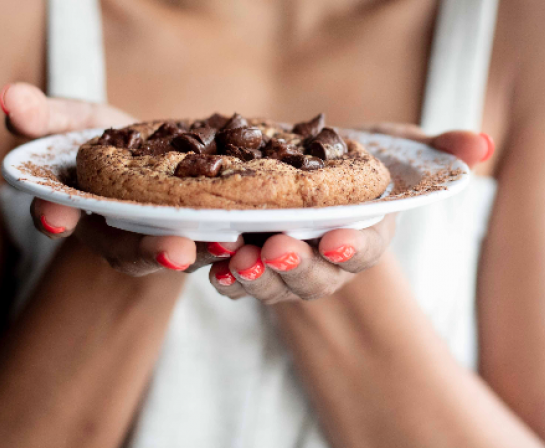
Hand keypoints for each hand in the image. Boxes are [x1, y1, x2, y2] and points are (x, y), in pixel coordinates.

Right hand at [1, 83, 243, 275]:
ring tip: (226, 242)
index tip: (54, 218)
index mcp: (86, 213)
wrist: (159, 158)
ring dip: (205, 251)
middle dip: (152, 251)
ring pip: (183, 252)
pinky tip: (256, 230)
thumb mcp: (78, 123)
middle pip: (133, 250)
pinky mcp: (205, 233)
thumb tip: (8, 97)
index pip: (62, 217)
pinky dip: (236, 237)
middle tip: (176, 251)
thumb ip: (46, 117)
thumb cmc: (112, 141)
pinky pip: (219, 239)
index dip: (57, 218)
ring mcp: (167, 239)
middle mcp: (125, 236)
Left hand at [208, 123, 493, 303]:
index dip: (352, 248)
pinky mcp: (253, 267)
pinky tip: (214, 269)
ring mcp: (287, 269)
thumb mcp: (392, 149)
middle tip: (273, 247)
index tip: (336, 239)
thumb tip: (476, 144)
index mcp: (363, 234)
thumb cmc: (354, 164)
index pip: (363, 249)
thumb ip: (431, 148)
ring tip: (237, 258)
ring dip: (256, 276)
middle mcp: (326, 261)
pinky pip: (240, 283)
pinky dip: (227, 280)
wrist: (305, 179)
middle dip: (296, 266)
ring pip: (274, 285)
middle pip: (316, 277)